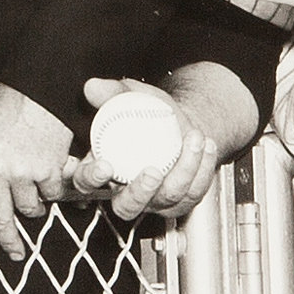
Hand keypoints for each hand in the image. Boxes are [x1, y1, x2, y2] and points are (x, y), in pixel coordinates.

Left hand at [0, 80, 77, 259]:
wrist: (40, 86)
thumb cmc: (6, 95)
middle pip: (0, 221)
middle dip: (8, 240)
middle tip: (14, 250)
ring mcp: (25, 175)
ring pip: (29, 209)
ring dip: (31, 207)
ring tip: (33, 199)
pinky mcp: (50, 171)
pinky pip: (51, 194)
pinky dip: (51, 191)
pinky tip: (48, 182)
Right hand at [65, 77, 227, 223]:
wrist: (178, 124)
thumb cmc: (147, 114)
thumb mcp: (130, 97)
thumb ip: (112, 93)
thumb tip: (93, 86)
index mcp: (103, 170)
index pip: (86, 182)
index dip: (91, 179)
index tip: (105, 165)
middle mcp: (126, 192)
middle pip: (126, 206)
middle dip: (140, 192)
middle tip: (153, 171)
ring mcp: (154, 201)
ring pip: (167, 198)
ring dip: (184, 170)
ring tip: (194, 138)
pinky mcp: (180, 202)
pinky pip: (193, 193)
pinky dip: (203, 169)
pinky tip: (206, 146)